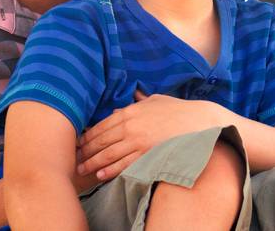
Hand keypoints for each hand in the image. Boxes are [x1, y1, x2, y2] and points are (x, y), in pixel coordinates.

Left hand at [76, 92, 227, 181]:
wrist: (199, 122)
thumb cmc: (178, 110)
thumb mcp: (155, 99)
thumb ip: (139, 100)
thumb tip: (127, 98)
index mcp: (129, 112)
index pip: (101, 126)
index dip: (87, 137)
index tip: (78, 144)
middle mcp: (130, 127)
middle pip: (101, 142)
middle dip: (86, 152)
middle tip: (75, 160)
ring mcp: (138, 142)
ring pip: (109, 155)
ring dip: (94, 164)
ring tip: (83, 170)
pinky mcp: (147, 155)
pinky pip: (124, 165)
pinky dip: (111, 171)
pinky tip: (101, 175)